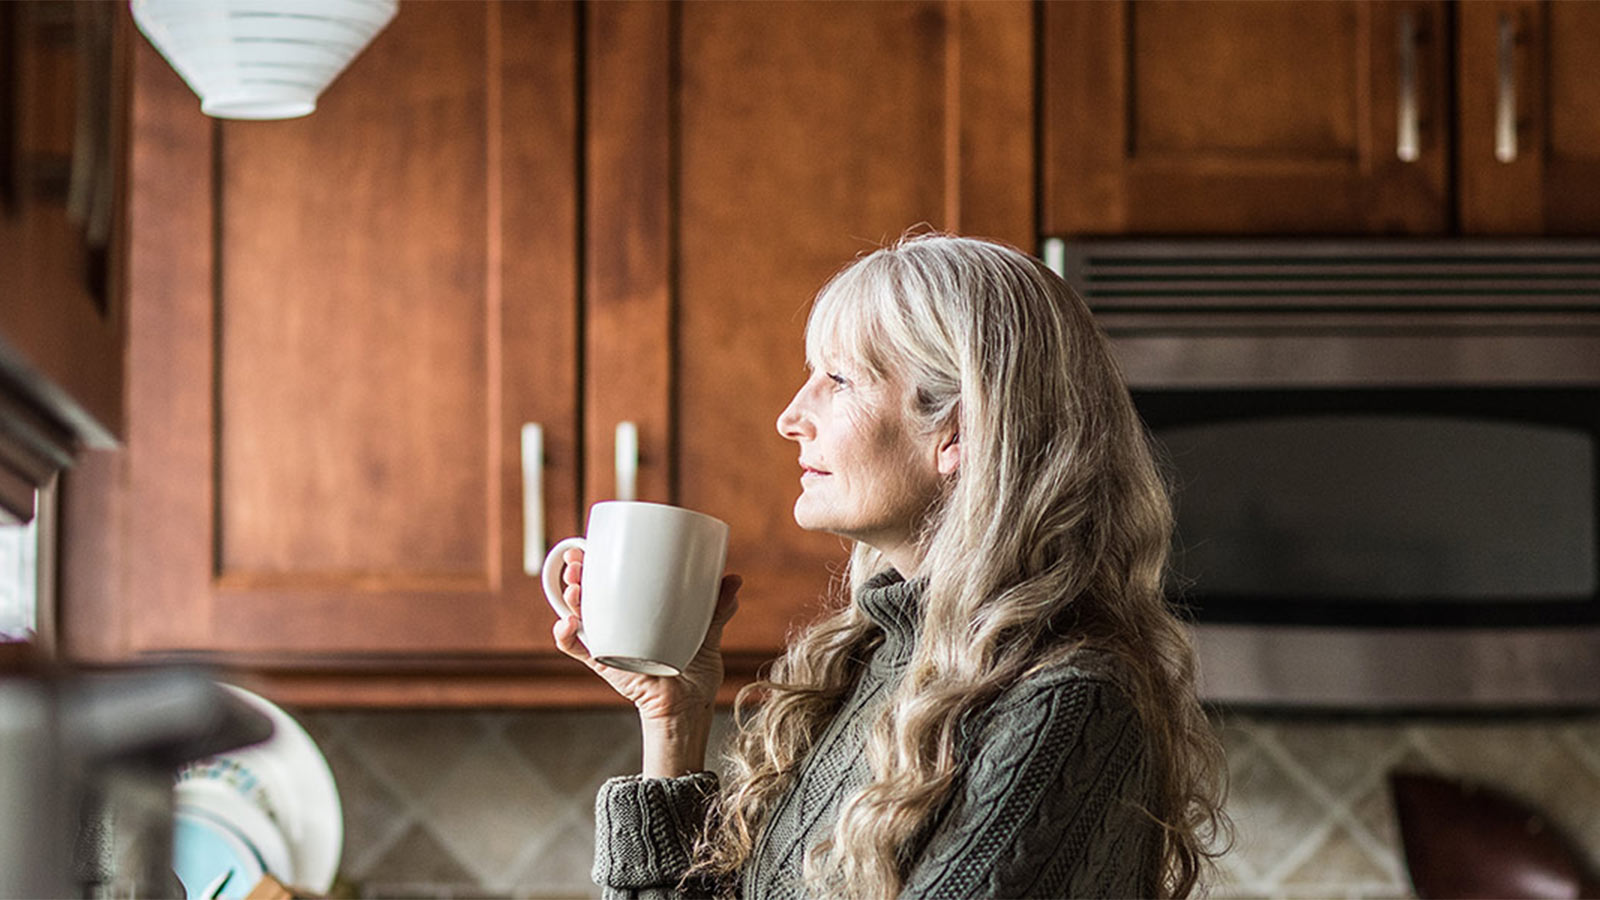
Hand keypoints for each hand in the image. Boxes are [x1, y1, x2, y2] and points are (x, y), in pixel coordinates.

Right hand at [550, 547, 741, 774]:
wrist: (690, 708)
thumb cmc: (696, 673)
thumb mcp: (707, 633)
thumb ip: (717, 608)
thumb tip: (734, 579)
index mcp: (639, 614)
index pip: (613, 583)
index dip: (598, 564)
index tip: (592, 546)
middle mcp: (619, 626)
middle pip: (589, 595)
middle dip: (577, 575)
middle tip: (578, 563)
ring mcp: (610, 644)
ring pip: (579, 617)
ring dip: (569, 599)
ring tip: (573, 587)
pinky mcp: (606, 664)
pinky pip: (578, 650)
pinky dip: (566, 637)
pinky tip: (567, 624)